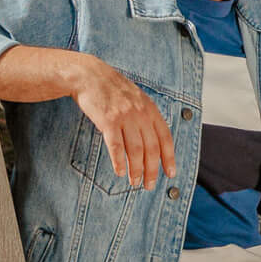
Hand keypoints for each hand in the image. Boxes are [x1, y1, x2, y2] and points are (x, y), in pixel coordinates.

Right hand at [71, 57, 176, 188]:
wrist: (90, 76)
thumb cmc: (113, 90)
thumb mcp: (137, 99)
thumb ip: (146, 117)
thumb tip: (153, 141)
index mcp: (151, 109)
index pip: (166, 138)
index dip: (169, 158)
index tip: (170, 173)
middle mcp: (141, 114)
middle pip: (152, 148)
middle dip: (152, 169)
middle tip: (149, 185)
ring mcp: (125, 117)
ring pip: (135, 150)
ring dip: (136, 169)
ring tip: (135, 182)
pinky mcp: (108, 121)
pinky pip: (116, 146)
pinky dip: (119, 161)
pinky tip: (120, 172)